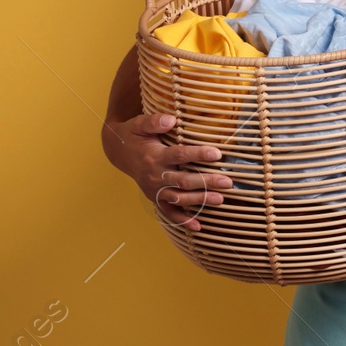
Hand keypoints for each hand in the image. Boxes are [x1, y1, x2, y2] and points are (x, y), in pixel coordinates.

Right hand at [101, 113, 230, 231]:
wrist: (118, 151)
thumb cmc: (134, 134)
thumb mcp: (140, 124)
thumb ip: (154, 121)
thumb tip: (171, 120)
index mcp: (153, 156)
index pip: (179, 155)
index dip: (198, 155)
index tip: (217, 154)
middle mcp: (154, 176)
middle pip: (183, 180)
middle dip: (206, 182)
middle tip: (228, 182)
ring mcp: (154, 189)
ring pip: (179, 198)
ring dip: (200, 200)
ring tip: (221, 199)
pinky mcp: (155, 197)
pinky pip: (168, 212)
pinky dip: (182, 220)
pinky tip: (198, 226)